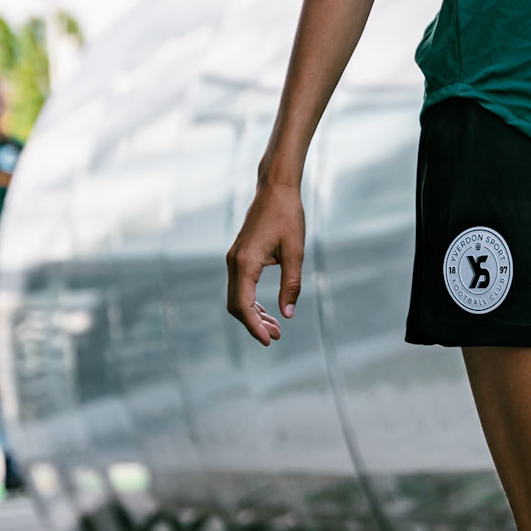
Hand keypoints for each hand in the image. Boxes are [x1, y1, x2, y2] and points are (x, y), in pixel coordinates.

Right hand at [226, 182, 304, 345]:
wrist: (276, 189)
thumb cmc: (288, 216)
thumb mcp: (295, 252)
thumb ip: (291, 284)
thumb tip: (288, 315)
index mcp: (245, 262)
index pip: (243, 305)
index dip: (254, 326)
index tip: (269, 341)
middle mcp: (234, 262)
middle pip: (236, 305)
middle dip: (254, 324)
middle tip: (277, 337)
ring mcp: (234, 259)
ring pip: (236, 297)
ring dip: (253, 314)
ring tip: (275, 327)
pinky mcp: (239, 256)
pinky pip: (240, 286)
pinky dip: (251, 301)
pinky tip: (267, 310)